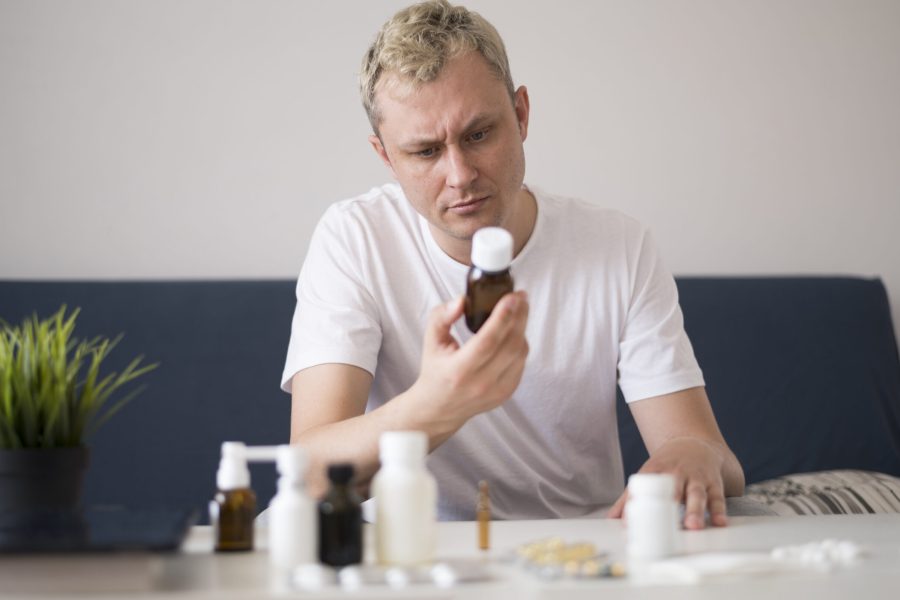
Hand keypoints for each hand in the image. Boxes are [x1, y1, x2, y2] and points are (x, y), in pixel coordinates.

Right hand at [410, 291, 529, 431]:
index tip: (512, 297)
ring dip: (522, 328)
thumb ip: (441, 316)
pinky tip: (514, 332)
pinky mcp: (507, 393)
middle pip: (509, 345)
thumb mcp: (430, 341)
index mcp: (458, 371)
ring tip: (519, 310)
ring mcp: (496, 391)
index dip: (502, 317)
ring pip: (519, 353)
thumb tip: (462, 301)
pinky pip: (521, 363)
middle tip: (521, 297)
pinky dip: (520, 344)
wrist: (440, 406)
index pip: (487, 341)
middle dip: (519, 317)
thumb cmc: (436, 369)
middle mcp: (480, 383)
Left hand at [607, 437, 728, 529]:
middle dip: (670, 505)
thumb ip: (629, 497)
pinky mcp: (713, 483)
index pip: (642, 487)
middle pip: (673, 490)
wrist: (693, 444)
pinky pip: (717, 497)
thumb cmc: (666, 466)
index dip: (635, 503)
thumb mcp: (646, 475)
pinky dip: (719, 511)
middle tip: (665, 522)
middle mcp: (676, 473)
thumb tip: (612, 518)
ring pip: (697, 494)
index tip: (627, 524)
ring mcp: (696, 478)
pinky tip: (719, 522)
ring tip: (694, 526)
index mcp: (655, 471)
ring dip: (695, 510)